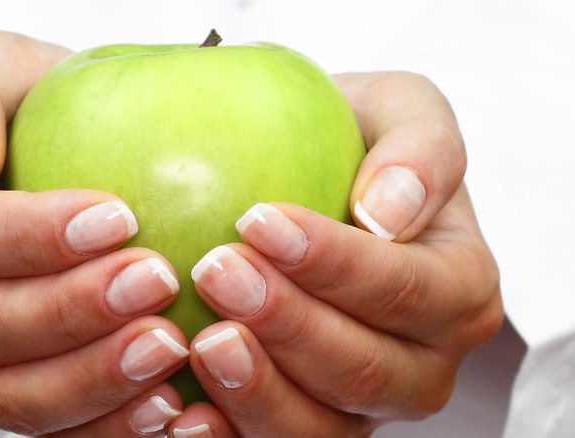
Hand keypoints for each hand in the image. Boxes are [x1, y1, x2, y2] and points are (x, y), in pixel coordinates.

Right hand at [0, 31, 189, 435]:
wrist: (38, 164)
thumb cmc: (21, 113)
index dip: (31, 236)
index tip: (119, 218)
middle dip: (71, 311)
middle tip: (156, 281)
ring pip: (8, 393)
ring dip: (93, 377)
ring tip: (169, 346)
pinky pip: (44, 427)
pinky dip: (102, 423)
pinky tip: (163, 403)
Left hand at [171, 72, 502, 436]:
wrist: (317, 179)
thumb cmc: (357, 141)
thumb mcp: (402, 110)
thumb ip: (422, 149)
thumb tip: (389, 213)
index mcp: (459, 289)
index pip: (404, 288)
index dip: (333, 263)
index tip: (256, 220)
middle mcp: (422, 361)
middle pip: (364, 368)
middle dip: (288, 325)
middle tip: (215, 271)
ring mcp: (367, 404)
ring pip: (322, 425)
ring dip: (258, 390)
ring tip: (201, 340)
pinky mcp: (313, 422)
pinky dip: (231, 437)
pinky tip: (183, 413)